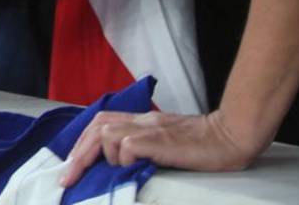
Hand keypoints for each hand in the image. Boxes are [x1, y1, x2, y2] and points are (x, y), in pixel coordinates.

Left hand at [61, 109, 257, 186]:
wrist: (231, 135)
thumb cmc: (205, 142)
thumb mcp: (167, 139)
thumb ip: (146, 144)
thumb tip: (123, 162)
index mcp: (141, 120)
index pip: (100, 122)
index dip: (81, 141)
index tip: (71, 164)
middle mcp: (141, 121)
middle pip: (95, 128)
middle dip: (77, 155)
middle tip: (67, 179)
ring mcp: (150, 129)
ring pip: (106, 134)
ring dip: (102, 155)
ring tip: (114, 172)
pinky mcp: (160, 141)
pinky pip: (128, 146)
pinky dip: (123, 159)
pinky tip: (134, 167)